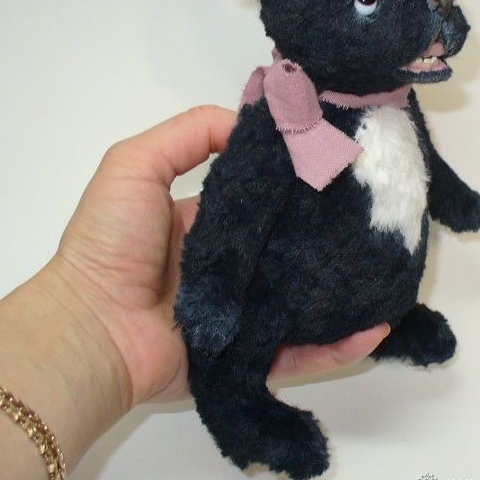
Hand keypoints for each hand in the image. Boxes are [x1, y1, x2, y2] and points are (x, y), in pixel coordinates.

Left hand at [51, 105, 389, 407]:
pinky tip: (375, 326)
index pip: (264, 198)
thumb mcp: (136, 165)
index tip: (338, 163)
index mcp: (208, 224)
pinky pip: (300, 351)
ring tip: (390, 272)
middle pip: (290, 248)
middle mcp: (231, 267)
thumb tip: (253, 123)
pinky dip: (338, 345)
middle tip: (378, 216)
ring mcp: (242, 313)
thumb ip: (189, 134)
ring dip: (344, 289)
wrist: (89, 329)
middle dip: (330, 233)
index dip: (297, 181)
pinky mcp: (248, 356)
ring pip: (304, 299)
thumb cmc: (111, 241)